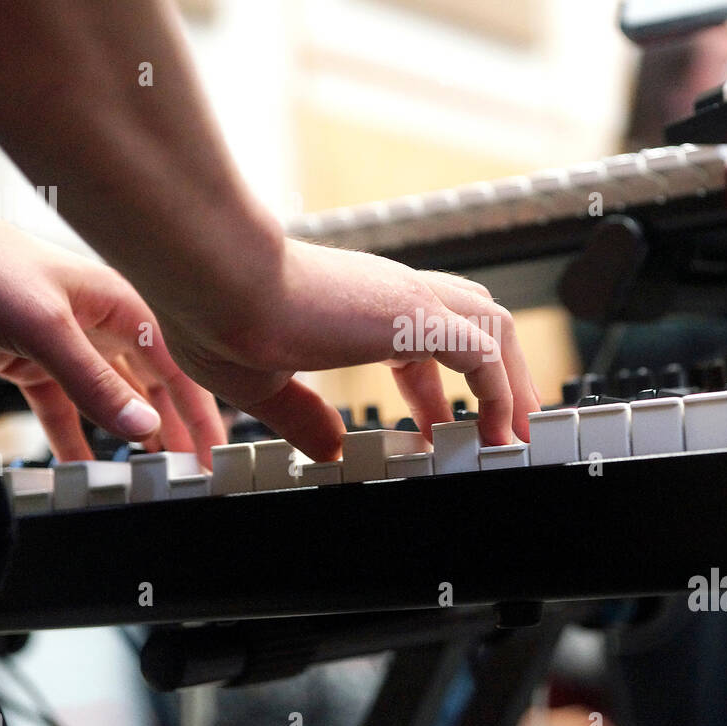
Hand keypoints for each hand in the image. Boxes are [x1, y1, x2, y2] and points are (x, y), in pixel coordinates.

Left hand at [0, 199, 224, 466]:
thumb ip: (96, 382)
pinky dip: (77, 438)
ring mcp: (70, 344)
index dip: (201, 413)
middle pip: (154, 387)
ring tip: (151, 477)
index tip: (215, 455)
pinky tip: (88, 467)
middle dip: (175, 429)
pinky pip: (66, 408)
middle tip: (192, 476)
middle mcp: (104, 324)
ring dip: (130, 436)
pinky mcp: (35, 362)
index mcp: (122, 307)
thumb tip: (145, 427)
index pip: (179, 369)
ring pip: (114, 400)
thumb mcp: (46, 328)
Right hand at [152, 235, 542, 461]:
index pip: (422, 333)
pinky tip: (495, 430)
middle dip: (497, 373)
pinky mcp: (417, 316)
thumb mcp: (262, 380)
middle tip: (500, 426)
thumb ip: (302, 414)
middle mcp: (390, 292)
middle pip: (474, 319)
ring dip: (512, 381)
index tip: (438, 423)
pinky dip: (500, 394)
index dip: (437, 384)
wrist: (213, 278)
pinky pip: (484, 357)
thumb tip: (327, 447)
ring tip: (514, 433)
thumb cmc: (215, 311)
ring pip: (494, 328)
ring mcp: (408, 299)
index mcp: (356, 302)